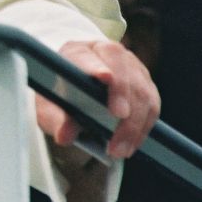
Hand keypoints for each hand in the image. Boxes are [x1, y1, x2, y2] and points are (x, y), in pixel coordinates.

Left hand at [36, 40, 159, 159]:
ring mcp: (129, 65)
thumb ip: (56, 119)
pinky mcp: (145, 82)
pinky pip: (152, 103)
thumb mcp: (49, 108)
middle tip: (119, 118)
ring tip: (120, 149)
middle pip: (121, 66)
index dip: (95, 65)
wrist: (75, 88)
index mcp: (76, 52)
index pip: (86, 55)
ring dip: (134, 121)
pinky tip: (132, 143)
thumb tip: (65, 135)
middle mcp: (105, 52)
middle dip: (122, 93)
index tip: (104, 77)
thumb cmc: (60, 95)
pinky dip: (144, 126)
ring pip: (141, 87)